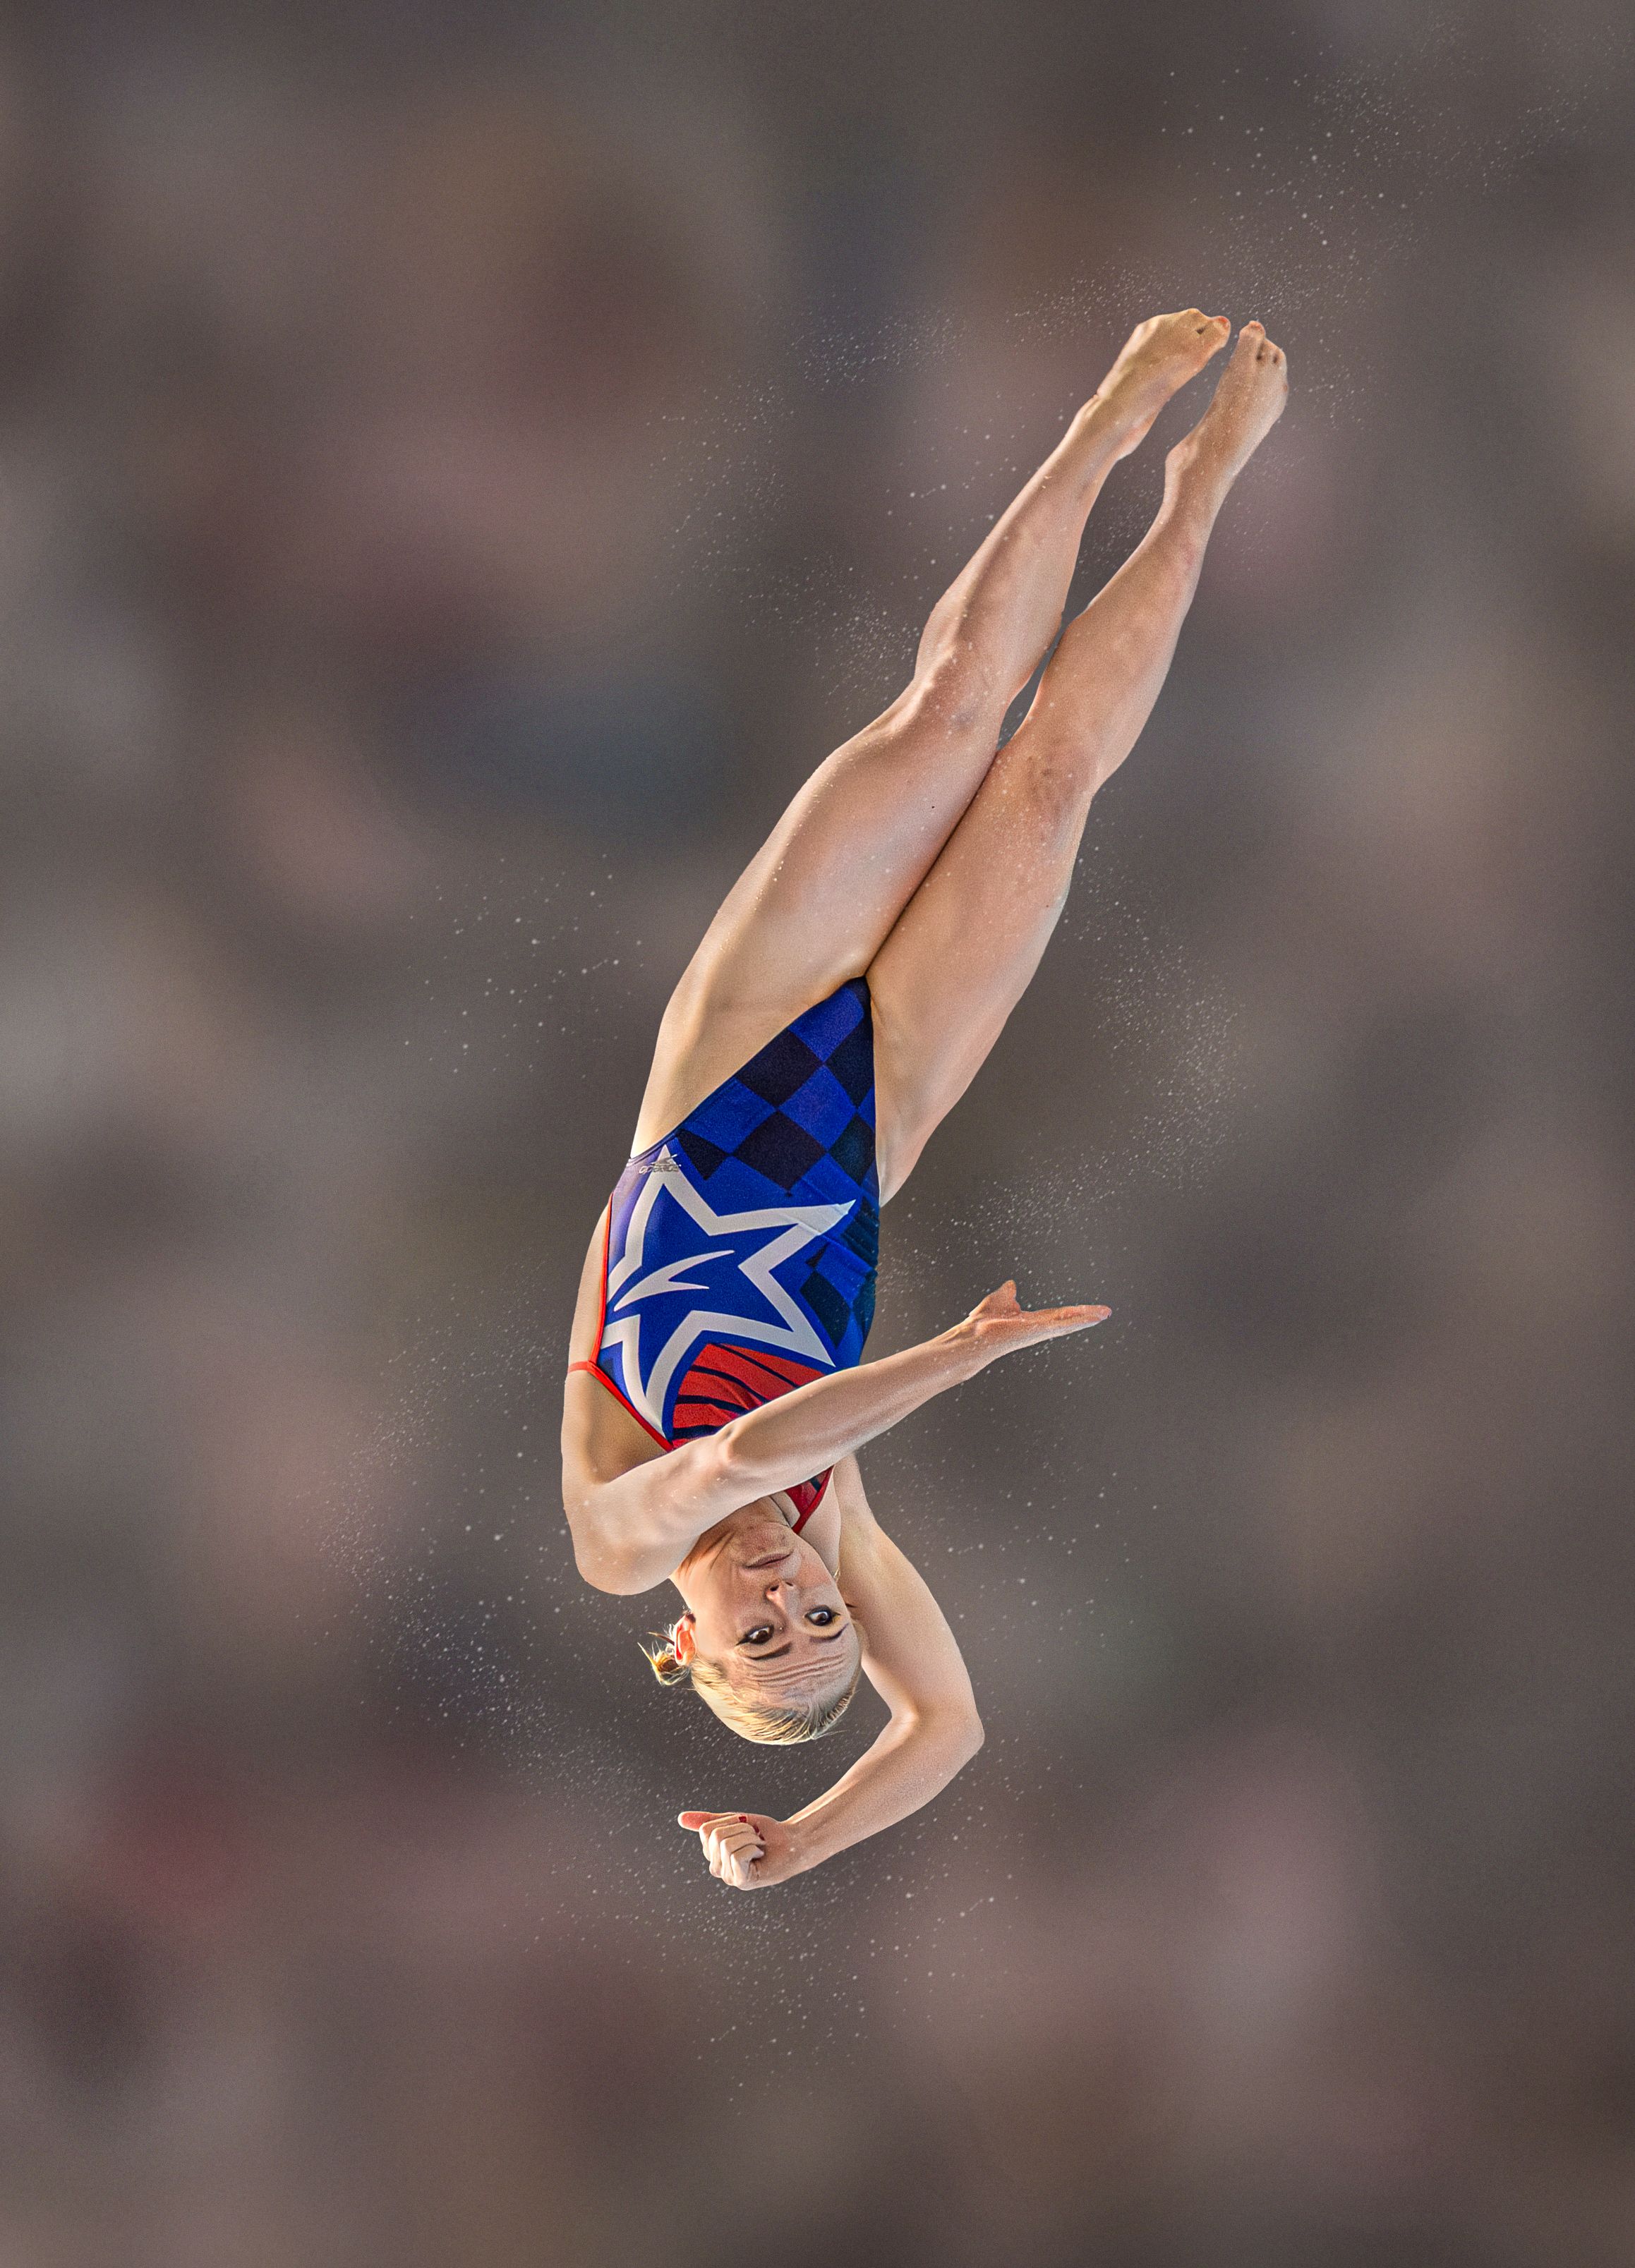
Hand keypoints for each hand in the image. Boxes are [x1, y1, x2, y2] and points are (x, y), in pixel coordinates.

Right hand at [677, 1811, 804, 1889]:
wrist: (792, 1842)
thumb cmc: (765, 1833)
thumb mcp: (734, 1822)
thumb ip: (708, 1821)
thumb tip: (680, 1818)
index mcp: (713, 1854)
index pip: (707, 1831)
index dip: (730, 1823)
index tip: (745, 1828)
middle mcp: (718, 1869)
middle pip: (716, 1837)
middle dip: (740, 1830)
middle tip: (754, 1838)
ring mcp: (729, 1878)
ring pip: (726, 1845)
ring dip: (749, 1838)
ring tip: (759, 1846)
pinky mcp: (742, 1882)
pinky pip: (736, 1856)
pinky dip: (752, 1848)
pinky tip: (760, 1856)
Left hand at [949, 1279, 1109, 1362]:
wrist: (973, 1337)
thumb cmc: (982, 1324)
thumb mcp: (999, 1301)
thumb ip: (1007, 1294)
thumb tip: (1011, 1285)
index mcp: (1032, 1322)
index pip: (1057, 1316)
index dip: (1073, 1312)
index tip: (1089, 1310)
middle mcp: (1038, 1328)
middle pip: (1067, 1320)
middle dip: (1087, 1316)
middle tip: (1106, 1312)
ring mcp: (1038, 1331)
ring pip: (1068, 1322)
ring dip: (1087, 1317)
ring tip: (1105, 1313)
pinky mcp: (1036, 1330)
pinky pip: (1060, 1324)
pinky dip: (1076, 1320)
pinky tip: (1091, 1317)